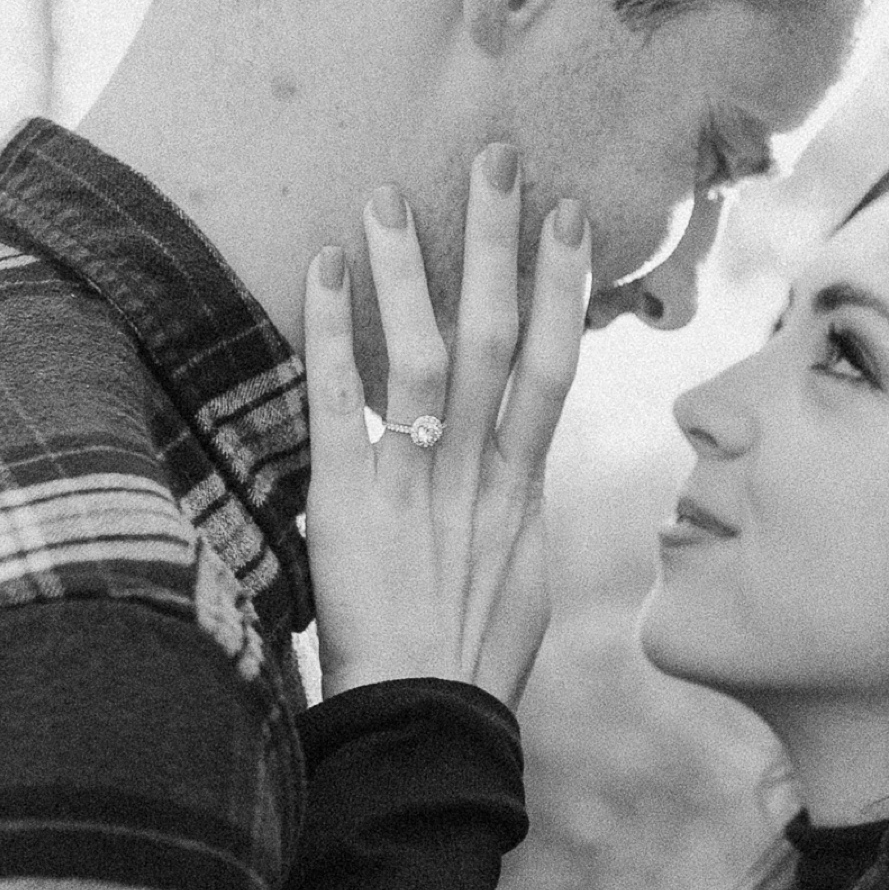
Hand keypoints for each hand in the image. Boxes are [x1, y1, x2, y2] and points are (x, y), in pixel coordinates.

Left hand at [303, 147, 589, 709]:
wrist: (426, 729)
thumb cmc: (472, 662)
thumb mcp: (519, 576)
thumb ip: (516, 506)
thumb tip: (519, 462)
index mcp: (523, 489)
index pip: (551, 366)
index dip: (562, 288)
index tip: (569, 213)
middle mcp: (476, 476)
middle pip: (495, 341)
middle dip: (498, 248)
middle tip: (497, 160)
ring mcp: (414, 489)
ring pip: (421, 360)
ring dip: (409, 272)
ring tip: (388, 196)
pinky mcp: (347, 510)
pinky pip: (338, 408)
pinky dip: (330, 335)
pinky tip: (319, 269)